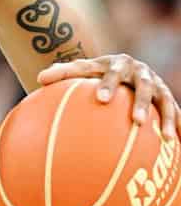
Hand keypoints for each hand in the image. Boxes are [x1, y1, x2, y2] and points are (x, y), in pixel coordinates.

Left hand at [37, 53, 177, 137]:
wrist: (122, 65)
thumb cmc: (95, 73)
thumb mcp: (80, 70)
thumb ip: (62, 73)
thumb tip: (38, 79)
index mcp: (116, 64)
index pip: (111, 74)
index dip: (107, 85)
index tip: (101, 100)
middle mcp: (139, 72)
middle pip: (142, 86)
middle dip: (140, 102)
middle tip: (135, 120)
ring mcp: (155, 83)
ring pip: (163, 99)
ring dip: (165, 116)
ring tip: (163, 136)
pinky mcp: (165, 96)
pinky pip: (174, 111)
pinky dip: (177, 124)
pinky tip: (176, 141)